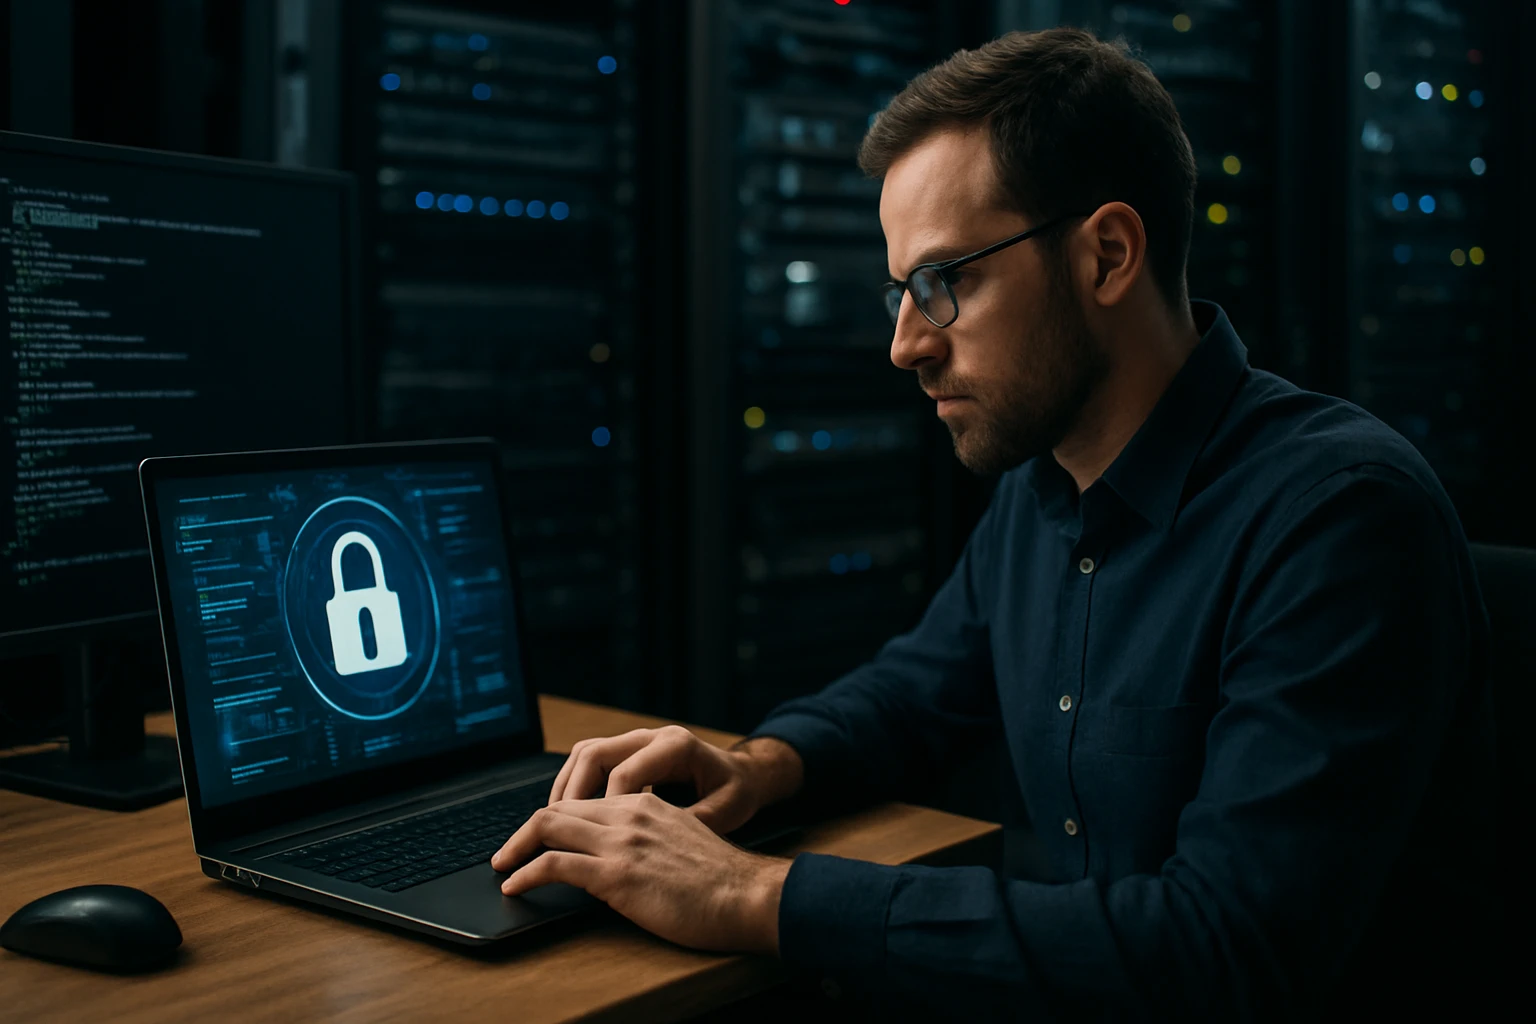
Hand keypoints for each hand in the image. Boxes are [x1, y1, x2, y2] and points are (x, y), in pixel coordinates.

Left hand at [491, 792, 792, 952]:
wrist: (747, 895)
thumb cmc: (722, 880)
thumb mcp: (683, 842)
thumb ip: (650, 838)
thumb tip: (623, 858)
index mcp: (645, 804)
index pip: (583, 801)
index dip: (552, 819)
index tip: (537, 839)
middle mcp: (629, 814)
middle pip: (557, 809)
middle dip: (524, 831)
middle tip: (507, 853)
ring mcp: (621, 842)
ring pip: (547, 828)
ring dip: (516, 848)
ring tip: (502, 867)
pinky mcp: (616, 874)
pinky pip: (553, 865)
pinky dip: (525, 874)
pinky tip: (515, 886)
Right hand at [548, 726, 801, 834]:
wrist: (745, 773)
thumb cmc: (737, 793)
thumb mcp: (728, 810)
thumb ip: (696, 823)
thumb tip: (663, 847)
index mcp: (675, 746)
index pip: (625, 773)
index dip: (604, 808)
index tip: (592, 841)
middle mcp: (651, 736)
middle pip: (594, 754)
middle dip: (570, 793)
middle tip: (552, 830)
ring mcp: (637, 740)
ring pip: (584, 753)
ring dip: (566, 787)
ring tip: (551, 824)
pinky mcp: (629, 750)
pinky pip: (590, 760)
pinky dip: (574, 785)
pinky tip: (567, 815)